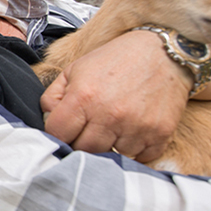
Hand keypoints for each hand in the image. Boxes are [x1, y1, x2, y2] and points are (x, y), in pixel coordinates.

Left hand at [40, 30, 190, 162]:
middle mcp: (109, 115)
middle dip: (80, 142)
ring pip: (110, 157)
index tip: (65, 128)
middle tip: (88, 129)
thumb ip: (53, 97)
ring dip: (108, 146)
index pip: (57, 134)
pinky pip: (138, 158)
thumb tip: (47, 123)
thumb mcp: (75, 70)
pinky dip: (134, 149)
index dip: (58, 132)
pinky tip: (132, 130)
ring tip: (113, 126)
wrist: (163, 52)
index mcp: (84, 97)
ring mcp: (136, 127)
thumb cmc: (115, 60)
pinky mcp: (159, 135)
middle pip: (82, 150)